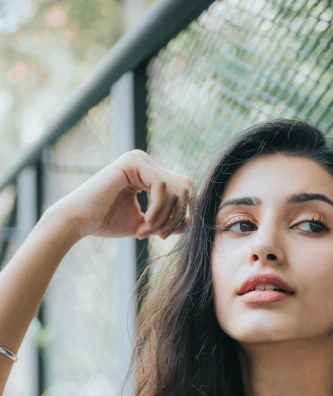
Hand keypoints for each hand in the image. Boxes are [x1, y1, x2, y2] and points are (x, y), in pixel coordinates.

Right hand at [46, 149, 195, 241]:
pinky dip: (158, 210)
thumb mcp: (147, 223)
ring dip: (165, 218)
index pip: (183, 190)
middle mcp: (145, 162)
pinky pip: (162, 186)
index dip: (182, 215)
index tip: (164, 235)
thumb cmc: (107, 223)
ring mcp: (139, 159)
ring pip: (175, 189)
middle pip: (184, 187)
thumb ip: (168, 218)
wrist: (79, 222)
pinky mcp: (132, 162)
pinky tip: (143, 224)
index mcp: (149, 173)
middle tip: (160, 236)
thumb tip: (190, 219)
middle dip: (177, 216)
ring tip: (145, 231)